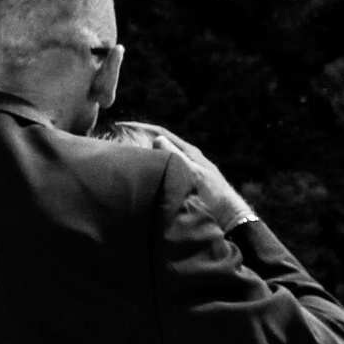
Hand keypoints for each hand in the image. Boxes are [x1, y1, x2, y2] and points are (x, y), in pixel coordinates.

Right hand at [106, 120, 255, 230]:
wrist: (228, 218)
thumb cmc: (213, 197)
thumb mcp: (194, 174)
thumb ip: (177, 157)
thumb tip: (156, 139)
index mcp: (188, 152)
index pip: (160, 132)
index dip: (140, 126)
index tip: (119, 124)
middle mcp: (185, 158)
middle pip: (157, 143)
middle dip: (137, 139)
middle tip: (115, 140)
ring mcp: (182, 171)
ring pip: (157, 158)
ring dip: (140, 155)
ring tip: (120, 158)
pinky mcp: (181, 184)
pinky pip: (159, 171)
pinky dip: (146, 169)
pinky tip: (136, 176)